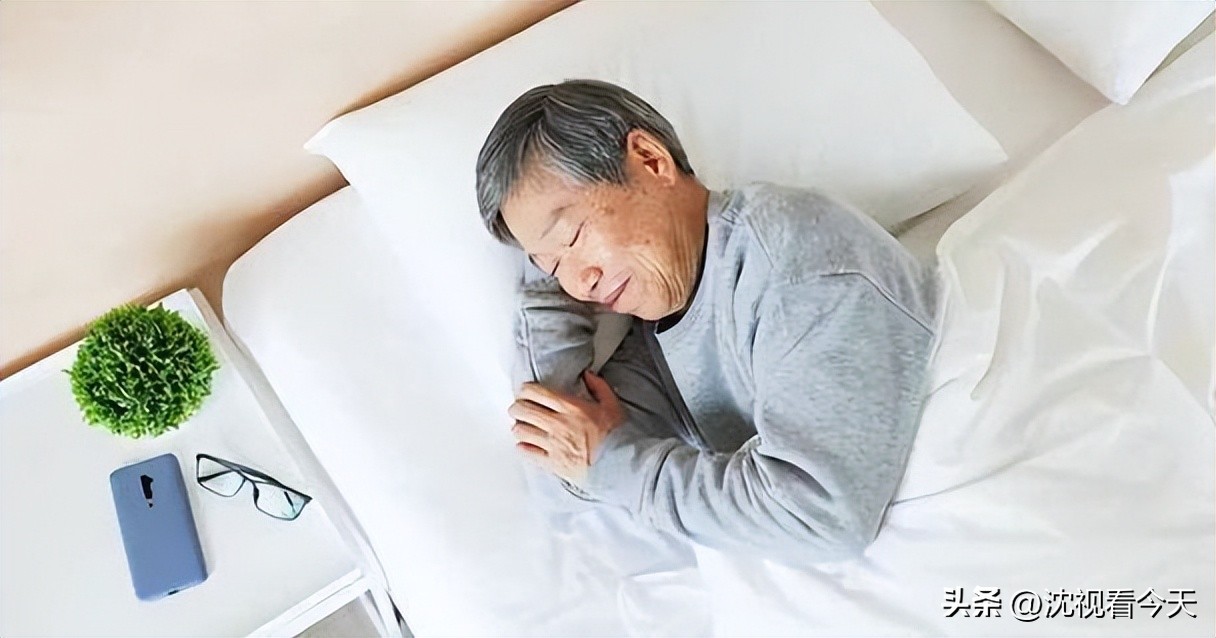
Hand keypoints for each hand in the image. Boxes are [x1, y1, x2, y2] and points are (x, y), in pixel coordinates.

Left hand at [508, 370, 623, 485]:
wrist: (621, 465)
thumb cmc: (618, 437)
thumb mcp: (612, 406)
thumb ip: (599, 387)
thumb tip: (588, 375)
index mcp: (571, 407)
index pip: (536, 392)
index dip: (525, 390)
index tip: (525, 391)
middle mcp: (558, 424)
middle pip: (522, 410)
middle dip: (517, 407)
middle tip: (518, 408)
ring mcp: (553, 444)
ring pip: (521, 431)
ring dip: (519, 427)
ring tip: (522, 427)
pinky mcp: (553, 463)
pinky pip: (528, 453)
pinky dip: (523, 448)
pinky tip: (524, 446)